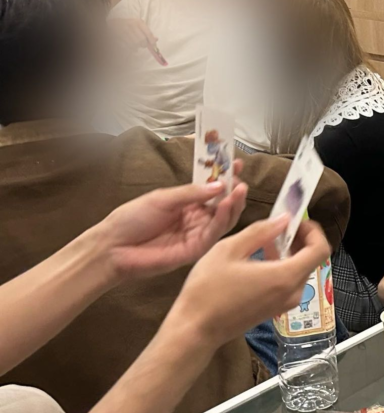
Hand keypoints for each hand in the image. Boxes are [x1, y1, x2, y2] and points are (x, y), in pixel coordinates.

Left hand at [92, 168, 246, 281]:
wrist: (114, 247)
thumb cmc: (132, 220)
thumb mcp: (162, 198)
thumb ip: (190, 192)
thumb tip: (219, 185)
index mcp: (188, 204)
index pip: (212, 189)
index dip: (225, 177)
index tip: (237, 164)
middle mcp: (197, 219)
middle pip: (223, 205)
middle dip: (234, 191)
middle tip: (240, 178)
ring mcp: (198, 234)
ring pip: (224, 219)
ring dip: (234, 204)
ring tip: (239, 189)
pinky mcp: (197, 249)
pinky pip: (215, 232)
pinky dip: (223, 218)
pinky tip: (226, 205)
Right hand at [112, 17, 165, 64]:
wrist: (114, 24)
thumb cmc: (130, 25)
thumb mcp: (140, 26)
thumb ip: (148, 32)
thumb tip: (156, 39)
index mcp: (138, 22)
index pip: (148, 33)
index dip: (152, 41)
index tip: (153, 45)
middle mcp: (131, 25)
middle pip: (142, 40)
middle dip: (143, 44)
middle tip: (142, 44)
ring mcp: (124, 31)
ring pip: (135, 44)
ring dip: (137, 46)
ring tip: (135, 43)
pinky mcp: (119, 36)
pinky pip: (128, 46)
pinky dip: (131, 48)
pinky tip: (130, 45)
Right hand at [166, 217, 329, 352]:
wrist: (197, 329)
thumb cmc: (208, 289)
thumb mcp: (229, 250)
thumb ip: (260, 232)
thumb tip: (284, 219)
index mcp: (285, 277)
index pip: (320, 249)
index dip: (313, 231)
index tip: (297, 220)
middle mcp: (292, 292)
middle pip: (311, 259)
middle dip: (300, 239)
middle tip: (278, 225)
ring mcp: (286, 304)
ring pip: (300, 270)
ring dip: (289, 252)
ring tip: (266, 240)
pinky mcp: (276, 309)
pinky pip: (289, 282)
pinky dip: (282, 266)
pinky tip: (260, 258)